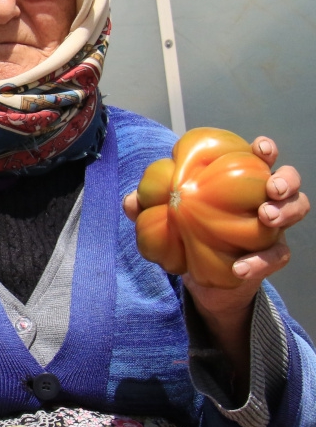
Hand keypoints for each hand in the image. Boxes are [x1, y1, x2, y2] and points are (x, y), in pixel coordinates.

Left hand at [123, 136, 308, 381]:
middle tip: (271, 189)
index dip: (266, 150)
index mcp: (240, 182)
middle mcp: (261, 200)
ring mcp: (270, 228)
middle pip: (288, 183)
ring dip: (285, 211)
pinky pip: (275, 256)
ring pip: (295, 211)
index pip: (260, 159)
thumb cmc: (187, 232)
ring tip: (267, 217)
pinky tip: (240, 267)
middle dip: (286, 181)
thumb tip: (131, 200)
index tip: (260, 149)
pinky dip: (259, 261)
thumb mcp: (164, 218)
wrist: (200, 278)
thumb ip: (148, 207)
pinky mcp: (268, 258)